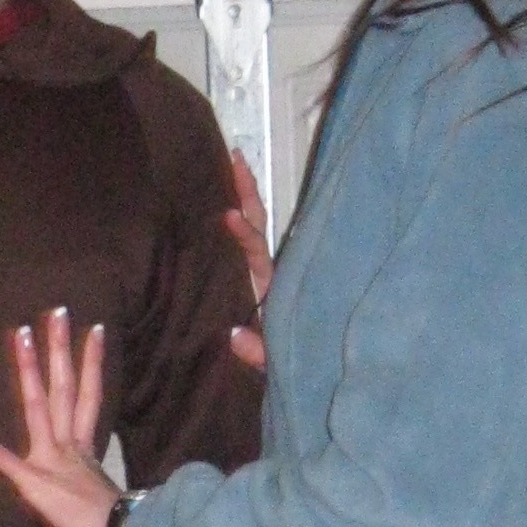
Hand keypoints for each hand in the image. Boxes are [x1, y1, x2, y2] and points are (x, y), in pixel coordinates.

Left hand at [0, 307, 121, 526]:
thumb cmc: (115, 525)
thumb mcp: (105, 495)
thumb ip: (94, 481)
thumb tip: (103, 486)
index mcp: (84, 447)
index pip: (90, 395)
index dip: (92, 362)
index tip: (94, 330)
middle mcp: (68, 444)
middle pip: (66, 387)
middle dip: (60, 348)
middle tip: (57, 312)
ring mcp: (50, 458)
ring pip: (38, 404)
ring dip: (29, 368)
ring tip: (21, 334)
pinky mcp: (32, 480)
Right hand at [225, 151, 272, 371]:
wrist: (305, 370)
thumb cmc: (290, 360)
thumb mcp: (273, 360)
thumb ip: (258, 351)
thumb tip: (233, 336)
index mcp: (270, 286)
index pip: (256, 250)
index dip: (243, 233)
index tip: (228, 215)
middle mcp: (267, 272)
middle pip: (258, 223)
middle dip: (247, 191)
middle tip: (235, 156)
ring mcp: (262, 272)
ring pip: (255, 225)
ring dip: (244, 194)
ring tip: (231, 161)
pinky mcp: (255, 276)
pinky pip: (247, 239)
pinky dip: (239, 213)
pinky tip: (221, 193)